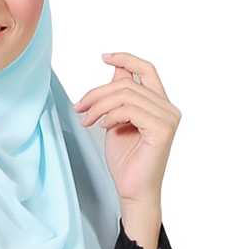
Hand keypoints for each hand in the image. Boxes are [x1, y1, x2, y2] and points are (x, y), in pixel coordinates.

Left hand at [73, 53, 180, 248]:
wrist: (132, 191)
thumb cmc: (127, 162)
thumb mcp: (117, 121)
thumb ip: (120, 98)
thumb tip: (116, 71)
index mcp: (160, 104)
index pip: (146, 70)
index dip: (126, 59)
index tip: (104, 57)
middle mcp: (168, 108)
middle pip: (128, 84)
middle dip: (97, 93)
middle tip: (79, 106)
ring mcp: (168, 118)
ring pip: (126, 96)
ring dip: (99, 106)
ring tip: (87, 120)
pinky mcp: (162, 130)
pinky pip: (130, 110)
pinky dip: (111, 116)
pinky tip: (103, 126)